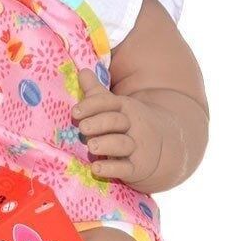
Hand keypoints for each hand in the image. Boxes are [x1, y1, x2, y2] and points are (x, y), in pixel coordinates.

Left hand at [72, 66, 163, 188]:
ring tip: (91, 146)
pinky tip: (96, 168)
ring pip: (122, 144)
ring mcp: (136, 147)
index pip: (109, 102)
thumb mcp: (115, 107)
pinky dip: (111, 169)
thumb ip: (96, 92)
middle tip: (83, 127)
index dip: (92, 105)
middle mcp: (132, 126)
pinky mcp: (137, 168)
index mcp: (125, 108)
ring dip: (106, 144)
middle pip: (116, 121)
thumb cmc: (127, 125)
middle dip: (99, 123)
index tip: (75, 112)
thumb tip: (82, 71)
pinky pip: (125, 168)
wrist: (165, 147)